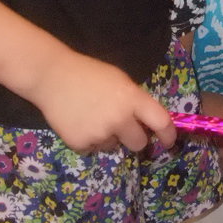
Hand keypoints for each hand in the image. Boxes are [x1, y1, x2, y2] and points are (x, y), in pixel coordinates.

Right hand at [32, 50, 175, 153]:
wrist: (52, 77)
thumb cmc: (90, 74)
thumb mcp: (120, 81)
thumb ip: (135, 101)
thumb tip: (146, 122)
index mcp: (132, 99)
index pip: (161, 122)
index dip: (168, 134)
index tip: (170, 142)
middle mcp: (119, 119)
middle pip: (139, 143)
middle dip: (134, 138)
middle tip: (123, 127)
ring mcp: (99, 133)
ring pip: (113, 145)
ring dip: (108, 137)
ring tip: (92, 117)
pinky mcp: (81, 144)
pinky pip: (93, 148)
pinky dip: (89, 139)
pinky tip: (79, 122)